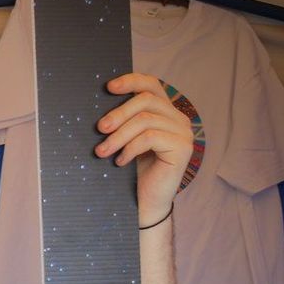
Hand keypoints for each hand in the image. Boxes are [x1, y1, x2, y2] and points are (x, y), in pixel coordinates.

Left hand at [97, 73, 193, 225]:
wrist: (145, 202)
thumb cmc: (133, 170)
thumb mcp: (126, 139)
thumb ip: (124, 119)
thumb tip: (100, 99)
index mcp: (166, 112)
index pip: (152, 85)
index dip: (131, 81)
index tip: (108, 87)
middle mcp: (179, 119)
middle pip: (146, 100)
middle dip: (118, 113)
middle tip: (99, 129)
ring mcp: (184, 133)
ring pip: (145, 120)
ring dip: (119, 136)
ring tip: (102, 151)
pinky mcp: (183, 148)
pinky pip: (150, 137)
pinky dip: (130, 148)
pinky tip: (120, 161)